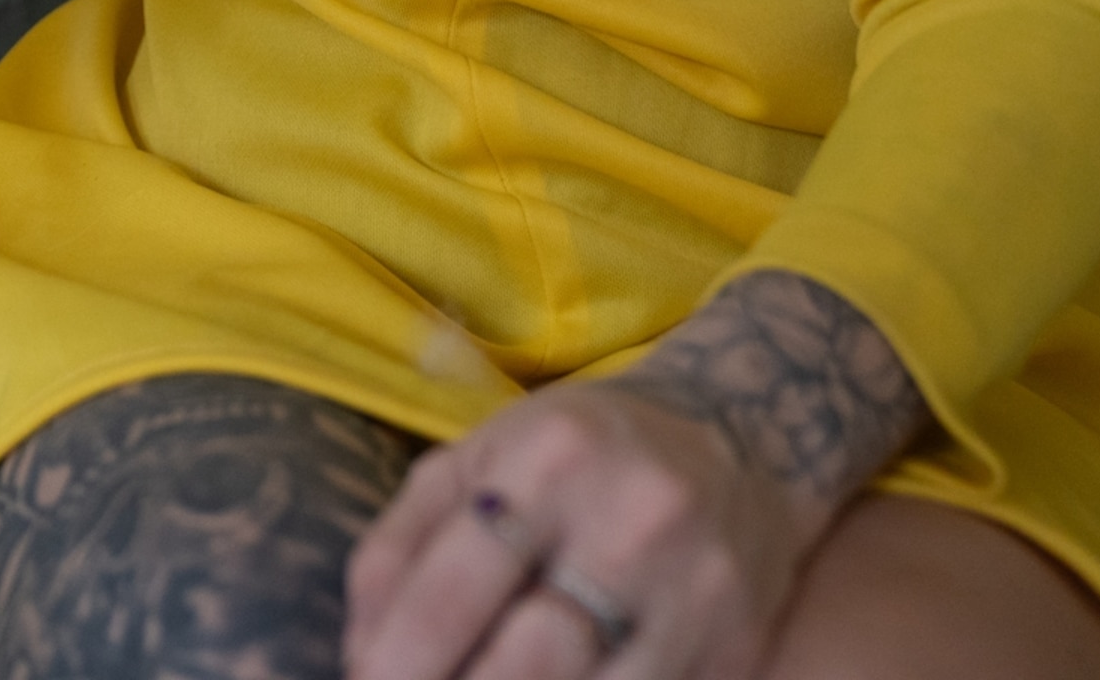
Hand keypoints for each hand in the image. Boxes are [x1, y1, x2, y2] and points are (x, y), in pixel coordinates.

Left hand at [344, 272, 929, 678]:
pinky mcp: (736, 649)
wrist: (739, 443)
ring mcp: (698, 593)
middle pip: (532, 657)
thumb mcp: (472, 463)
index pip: (459, 581)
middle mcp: (635, 521)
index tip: (368, 679)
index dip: (401, 654)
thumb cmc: (573, 455)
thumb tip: (360, 654)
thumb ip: (399, 549)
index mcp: (551, 457)